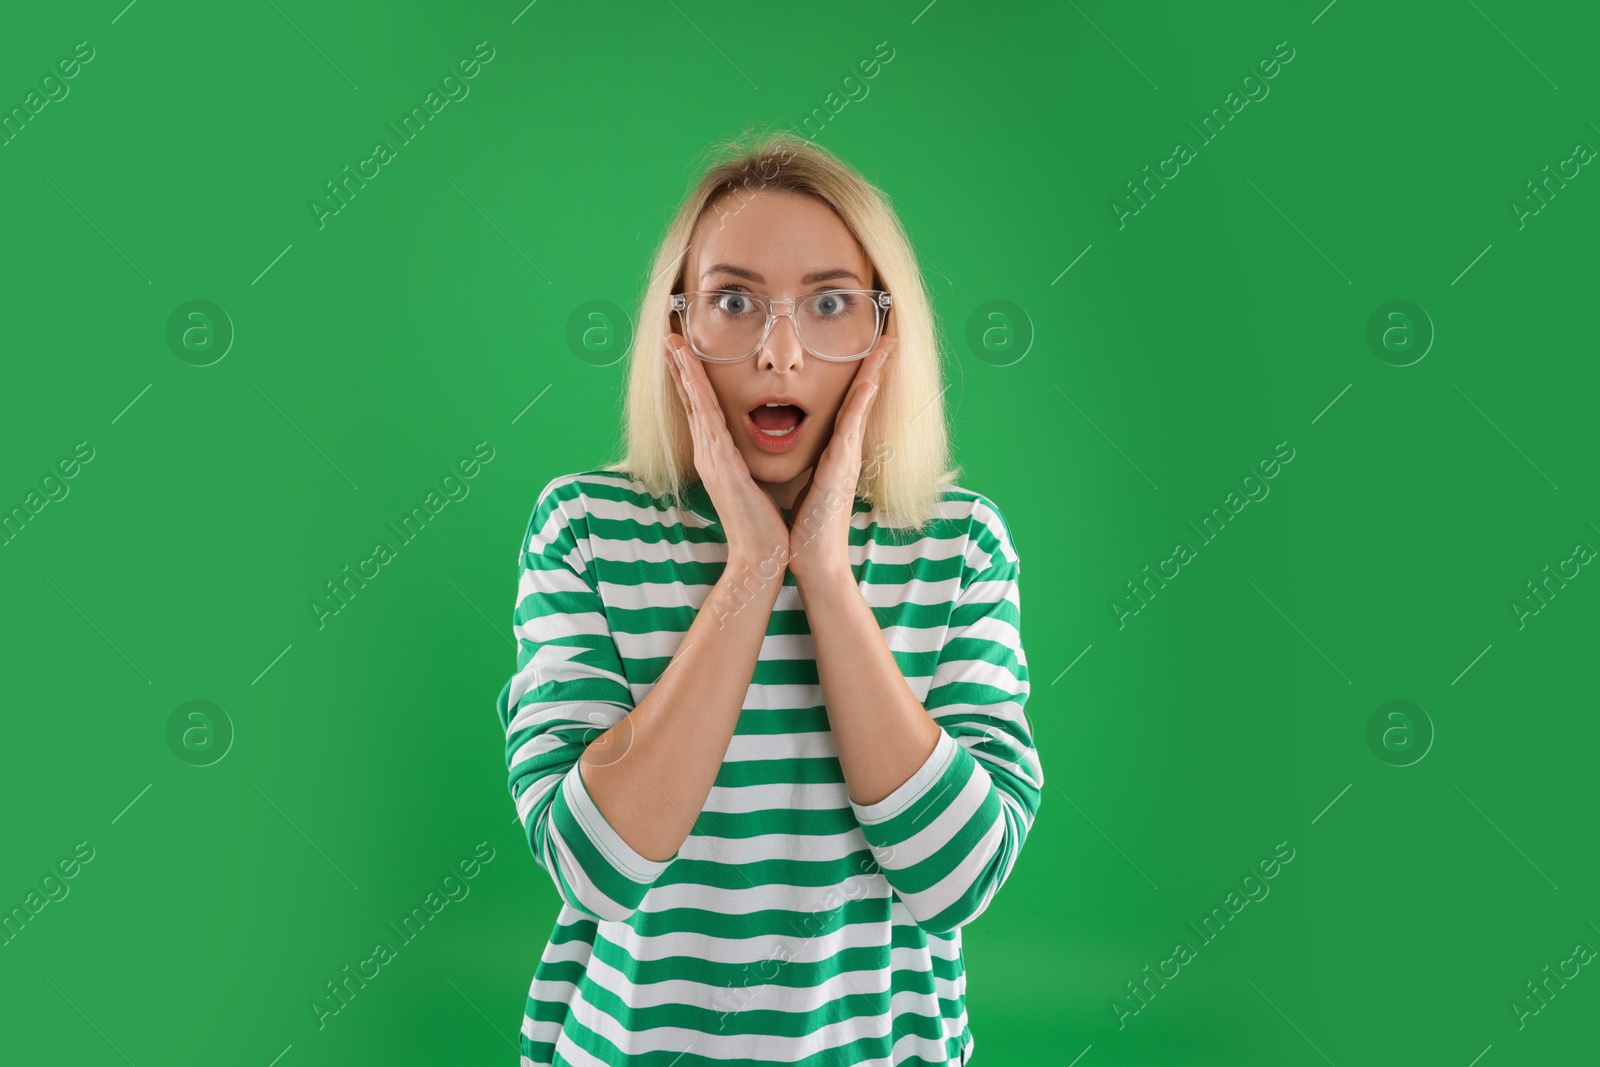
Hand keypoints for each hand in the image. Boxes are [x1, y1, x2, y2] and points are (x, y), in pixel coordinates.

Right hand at [665, 333, 789, 573]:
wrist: (759, 555)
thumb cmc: (760, 523)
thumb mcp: (751, 484)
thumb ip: (744, 465)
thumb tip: (744, 453)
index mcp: (716, 457)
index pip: (701, 410)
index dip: (691, 380)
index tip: (684, 353)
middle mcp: (708, 454)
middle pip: (691, 402)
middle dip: (680, 368)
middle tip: (669, 337)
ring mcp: (711, 459)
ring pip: (695, 406)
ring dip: (684, 373)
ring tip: (674, 345)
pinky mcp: (721, 466)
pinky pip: (708, 422)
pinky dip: (697, 397)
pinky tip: (692, 377)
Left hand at [786, 334, 896, 587]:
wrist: (811, 560)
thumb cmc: (805, 526)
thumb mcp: (807, 485)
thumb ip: (812, 465)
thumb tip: (805, 452)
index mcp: (836, 452)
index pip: (849, 405)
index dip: (861, 377)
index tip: (870, 350)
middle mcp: (846, 451)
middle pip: (863, 398)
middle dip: (877, 366)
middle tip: (889, 335)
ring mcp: (847, 459)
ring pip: (861, 406)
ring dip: (875, 374)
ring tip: (887, 345)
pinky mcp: (841, 470)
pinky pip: (852, 429)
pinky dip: (861, 405)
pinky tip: (869, 383)